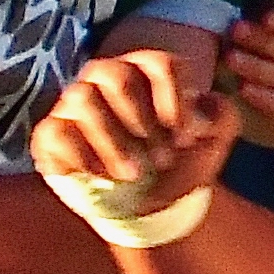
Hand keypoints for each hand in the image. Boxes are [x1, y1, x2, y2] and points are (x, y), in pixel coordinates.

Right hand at [30, 44, 235, 235]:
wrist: (149, 210)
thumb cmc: (177, 166)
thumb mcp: (212, 142)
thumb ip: (222, 116)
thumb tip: (206, 104)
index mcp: (146, 73)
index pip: (158, 63)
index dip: (174, 98)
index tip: (186, 137)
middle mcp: (105, 79)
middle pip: (117, 75)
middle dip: (143, 121)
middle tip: (162, 159)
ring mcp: (74, 105)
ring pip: (84, 100)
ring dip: (114, 141)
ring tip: (134, 174)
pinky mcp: (51, 134)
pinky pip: (57, 132)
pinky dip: (83, 156)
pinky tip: (104, 176)